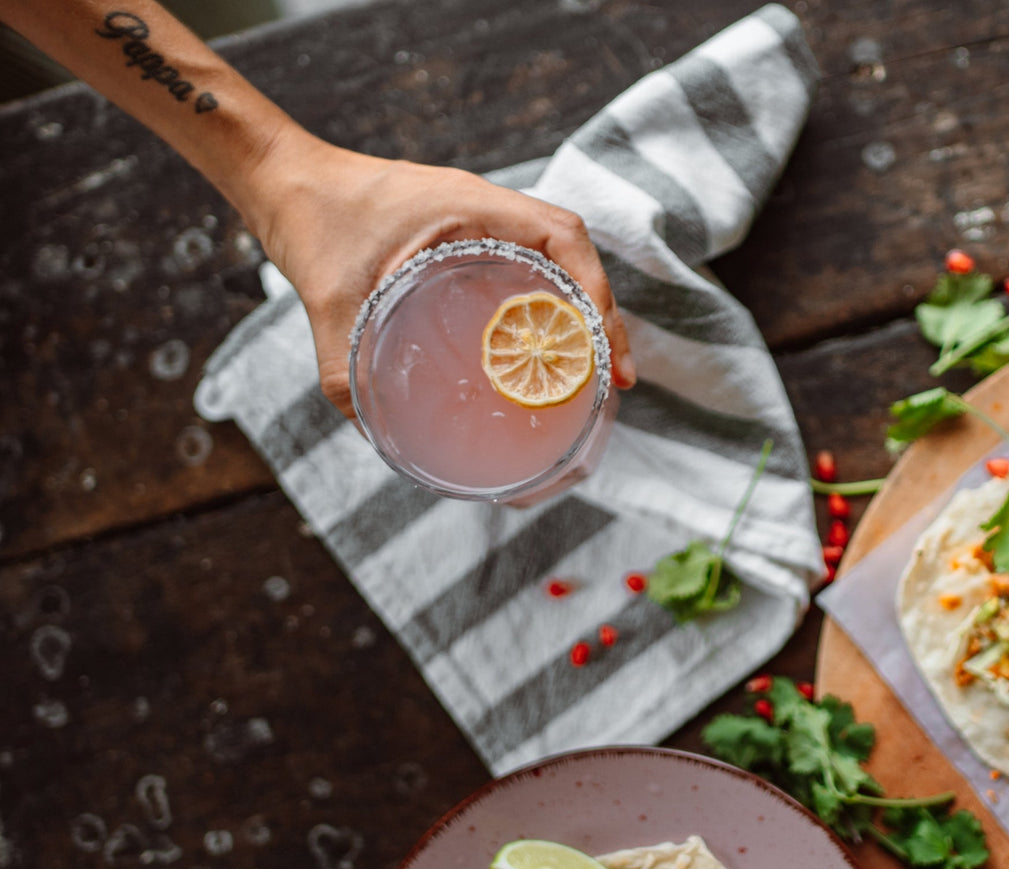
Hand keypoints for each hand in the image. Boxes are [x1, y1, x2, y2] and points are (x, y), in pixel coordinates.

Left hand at [244, 135, 635, 416]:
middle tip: (617, 377)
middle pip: (572, 255)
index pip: (562, 236)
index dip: (596, 290)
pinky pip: (525, 266)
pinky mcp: (464, 236)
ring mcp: (478, 220)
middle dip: (604, 315)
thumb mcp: (328, 302)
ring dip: (581, 310)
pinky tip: (543, 347)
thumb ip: (345, 371)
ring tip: (595, 369)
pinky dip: (547, 303)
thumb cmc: (309, 221)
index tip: (607, 349)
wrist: (282, 180)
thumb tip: (378, 439)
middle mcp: (485, 208)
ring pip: (554, 262)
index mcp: (470, 206)